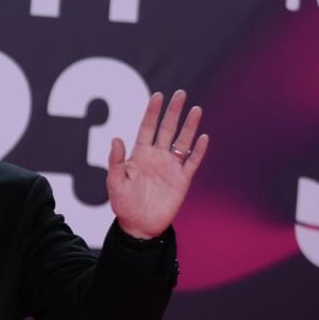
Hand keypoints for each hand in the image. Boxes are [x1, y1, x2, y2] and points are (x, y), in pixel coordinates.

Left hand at [106, 90, 208, 238]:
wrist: (139, 225)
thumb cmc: (123, 203)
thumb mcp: (114, 182)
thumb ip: (115, 161)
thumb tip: (116, 138)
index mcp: (139, 154)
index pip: (147, 128)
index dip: (152, 112)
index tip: (158, 95)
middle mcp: (157, 156)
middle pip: (167, 129)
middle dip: (173, 112)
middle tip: (180, 93)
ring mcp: (170, 167)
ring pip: (182, 142)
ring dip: (189, 126)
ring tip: (196, 109)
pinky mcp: (182, 180)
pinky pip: (192, 163)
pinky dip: (198, 151)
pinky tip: (203, 137)